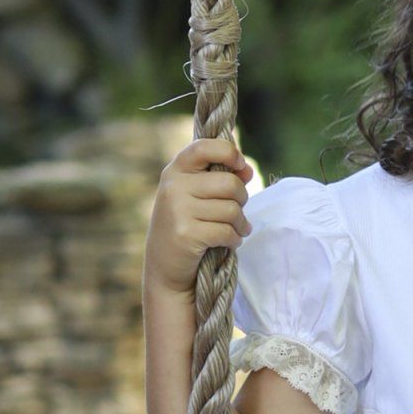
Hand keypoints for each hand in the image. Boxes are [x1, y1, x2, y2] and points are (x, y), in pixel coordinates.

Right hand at [146, 135, 254, 295]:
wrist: (165, 266)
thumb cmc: (186, 225)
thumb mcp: (196, 195)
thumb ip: (219, 178)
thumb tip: (247, 170)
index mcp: (176, 170)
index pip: (206, 147)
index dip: (230, 153)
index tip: (241, 167)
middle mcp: (174, 186)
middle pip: (229, 183)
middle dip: (242, 200)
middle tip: (238, 212)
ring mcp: (178, 210)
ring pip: (232, 210)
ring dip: (241, 224)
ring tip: (237, 230)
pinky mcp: (186, 234)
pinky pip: (227, 231)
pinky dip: (235, 239)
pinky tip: (230, 242)